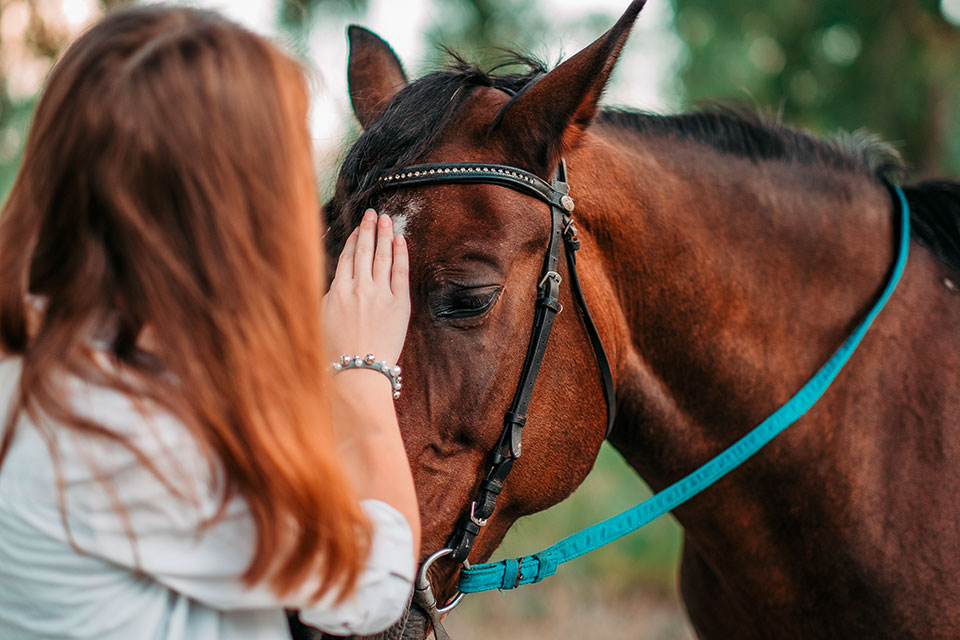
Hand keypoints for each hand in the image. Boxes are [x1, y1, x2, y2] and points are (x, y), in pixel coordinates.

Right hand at [323, 209, 409, 366]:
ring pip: (382, 257)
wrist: (357, 373)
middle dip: (369, 229)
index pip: (346, 258)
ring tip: (387, 220)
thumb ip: (329, 298)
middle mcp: (357, 288)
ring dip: (385, 235)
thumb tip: (337, 285)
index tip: (358, 228)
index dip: (353, 240)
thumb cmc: (336, 355)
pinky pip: (400, 272)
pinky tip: (400, 240)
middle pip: (364, 251)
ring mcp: (379, 294)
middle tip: (373, 213)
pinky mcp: (398, 304)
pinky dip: (400, 254)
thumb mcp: (322, 322)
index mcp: (336, 292)